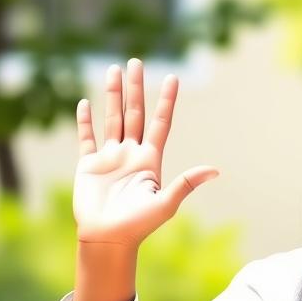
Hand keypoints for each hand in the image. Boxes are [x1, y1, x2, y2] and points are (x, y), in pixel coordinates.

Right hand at [73, 58, 219, 247]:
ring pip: (112, 119)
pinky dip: (85, 121)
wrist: (108, 239)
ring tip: (113, 70)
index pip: (161, 123)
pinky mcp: (88, 165)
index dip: (166, 101)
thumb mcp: (166, 203)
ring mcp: (110, 157)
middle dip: (135, 88)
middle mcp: (131, 154)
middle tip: (136, 61)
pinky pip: (87, 138)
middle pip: (135, 114)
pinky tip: (85, 103)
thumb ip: (187, 182)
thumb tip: (216, 170)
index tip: (173, 78)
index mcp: (151, 159)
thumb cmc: (139, 226)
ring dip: (111, 95)